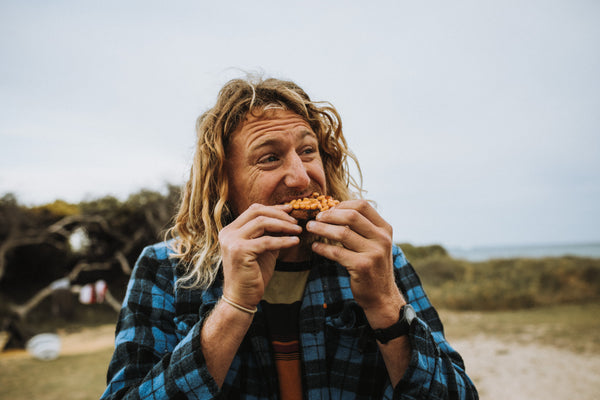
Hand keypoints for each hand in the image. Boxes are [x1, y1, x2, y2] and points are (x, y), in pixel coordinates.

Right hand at [218, 204, 300, 309]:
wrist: (242, 298)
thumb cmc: (253, 274)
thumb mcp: (263, 249)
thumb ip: (270, 233)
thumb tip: (288, 219)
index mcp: (231, 230)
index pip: (253, 210)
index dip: (273, 208)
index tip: (290, 210)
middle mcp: (228, 233)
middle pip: (257, 212)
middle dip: (279, 215)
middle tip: (296, 222)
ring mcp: (232, 241)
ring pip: (262, 223)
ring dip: (283, 225)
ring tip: (297, 230)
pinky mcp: (240, 251)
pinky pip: (267, 241)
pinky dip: (283, 241)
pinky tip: (295, 242)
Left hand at [306, 200, 404, 324]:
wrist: (382, 295)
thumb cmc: (372, 266)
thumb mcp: (374, 244)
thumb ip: (361, 228)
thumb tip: (334, 210)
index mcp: (385, 229)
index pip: (363, 206)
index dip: (342, 205)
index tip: (328, 209)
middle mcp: (382, 239)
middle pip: (351, 216)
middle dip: (330, 215)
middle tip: (316, 217)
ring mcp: (374, 253)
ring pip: (342, 233)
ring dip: (322, 229)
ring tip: (310, 227)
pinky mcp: (362, 266)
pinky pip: (337, 252)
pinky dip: (323, 248)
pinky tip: (315, 247)